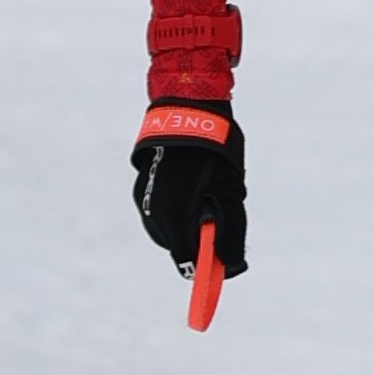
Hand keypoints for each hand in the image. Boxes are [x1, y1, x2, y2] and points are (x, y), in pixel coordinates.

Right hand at [131, 106, 245, 282]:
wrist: (187, 107)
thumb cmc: (214, 150)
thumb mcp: (230, 191)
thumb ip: (231, 232)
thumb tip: (232, 267)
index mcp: (174, 215)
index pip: (187, 260)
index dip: (206, 267)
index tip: (222, 267)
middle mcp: (153, 212)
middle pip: (178, 247)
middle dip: (199, 241)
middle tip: (219, 215)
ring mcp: (144, 200)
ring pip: (168, 231)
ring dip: (187, 225)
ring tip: (206, 195)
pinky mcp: (142, 189)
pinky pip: (160, 214)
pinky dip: (178, 212)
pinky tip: (192, 189)